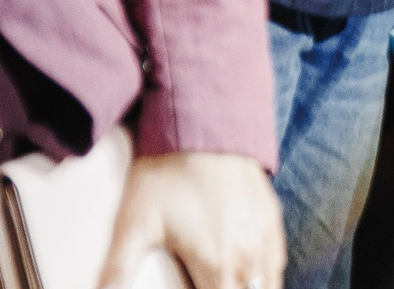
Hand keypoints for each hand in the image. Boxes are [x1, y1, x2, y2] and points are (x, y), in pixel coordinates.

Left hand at [100, 151, 282, 288]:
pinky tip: (248, 275)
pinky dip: (264, 275)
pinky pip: (276, 261)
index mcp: (217, 264)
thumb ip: (116, 273)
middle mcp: (248, 255)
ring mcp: (264, 234)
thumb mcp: (132, 224)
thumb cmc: (166, 172)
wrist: (204, 122)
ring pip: (268, 284)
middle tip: (203, 285)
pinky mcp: (271, 215)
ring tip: (227, 287)